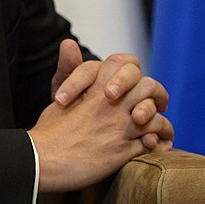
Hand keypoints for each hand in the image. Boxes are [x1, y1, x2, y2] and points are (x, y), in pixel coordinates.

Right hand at [31, 45, 173, 191]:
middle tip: (160, 105)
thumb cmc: (49, 131)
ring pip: (155, 117)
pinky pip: (150, 143)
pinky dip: (157, 144)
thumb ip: (71, 71)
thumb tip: (69, 43)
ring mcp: (118, 128)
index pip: (126, 66)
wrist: (42, 160)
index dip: (135, 74)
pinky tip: (155, 146)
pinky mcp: (121, 152)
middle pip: (148, 87)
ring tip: (162, 130)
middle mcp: (110, 105)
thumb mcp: (59, 94)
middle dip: (158, 95)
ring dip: (161, 123)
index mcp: (96, 89)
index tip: (138, 85)